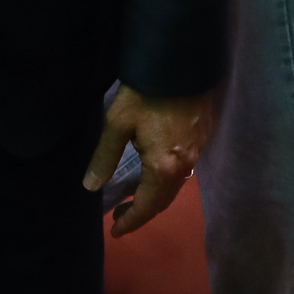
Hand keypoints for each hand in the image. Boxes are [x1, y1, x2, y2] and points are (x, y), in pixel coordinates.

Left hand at [82, 85, 215, 238]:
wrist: (182, 62)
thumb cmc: (146, 93)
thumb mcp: (117, 123)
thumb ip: (104, 157)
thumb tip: (90, 187)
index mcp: (163, 167)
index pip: (148, 206)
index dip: (132, 221)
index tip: (115, 232)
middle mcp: (185, 165)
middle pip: (165, 200)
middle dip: (143, 212)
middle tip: (120, 216)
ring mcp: (197, 150)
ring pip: (176, 185)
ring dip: (155, 196)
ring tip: (135, 195)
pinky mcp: (203, 136)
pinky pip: (184, 169)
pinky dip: (167, 179)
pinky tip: (155, 170)